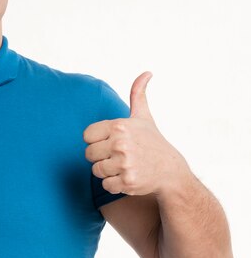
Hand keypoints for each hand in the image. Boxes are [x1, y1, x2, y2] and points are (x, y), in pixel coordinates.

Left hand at [83, 72, 191, 195]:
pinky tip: (127, 177)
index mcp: (119, 126)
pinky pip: (105, 185)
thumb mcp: (144, 117)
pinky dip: (114, 184)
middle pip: (89, 154)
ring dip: (107, 171)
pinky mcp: (127, 181)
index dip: (97, 141)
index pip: (86, 136)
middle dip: (101, 157)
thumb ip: (138, 94)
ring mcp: (124, 163)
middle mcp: (120, 143)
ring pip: (96, 170)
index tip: (110, 142)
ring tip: (123, 166)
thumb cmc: (153, 143)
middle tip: (118, 156)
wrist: (171, 172)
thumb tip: (147, 72)